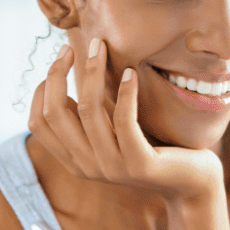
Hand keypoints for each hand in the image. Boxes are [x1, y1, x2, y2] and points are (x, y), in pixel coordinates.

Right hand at [29, 38, 224, 203]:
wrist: (191, 184)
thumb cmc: (151, 147)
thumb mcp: (111, 130)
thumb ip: (90, 113)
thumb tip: (64, 72)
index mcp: (74, 160)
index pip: (38, 123)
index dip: (43, 88)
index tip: (59, 60)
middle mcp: (86, 166)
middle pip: (55, 114)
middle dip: (57, 73)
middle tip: (71, 46)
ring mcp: (111, 166)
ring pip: (88, 110)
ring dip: (92, 72)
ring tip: (101, 47)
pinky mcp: (139, 163)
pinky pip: (124, 120)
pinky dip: (125, 92)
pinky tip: (130, 73)